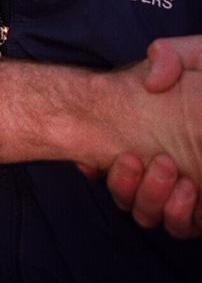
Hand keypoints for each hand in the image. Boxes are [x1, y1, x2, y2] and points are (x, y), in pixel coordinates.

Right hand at [105, 36, 201, 238]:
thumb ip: (169, 55)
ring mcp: (182, 190)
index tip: (91, 159)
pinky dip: (178, 213)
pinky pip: (183, 226)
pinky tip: (189, 189)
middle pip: (123, 196)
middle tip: (136, 158)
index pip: (105, 162)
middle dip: (123, 183)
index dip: (92, 165)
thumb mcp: (195, 56)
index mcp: (146, 135)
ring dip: (149, 197)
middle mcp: (158, 166)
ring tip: (168, 169)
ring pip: (147, 215)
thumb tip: (152, 82)